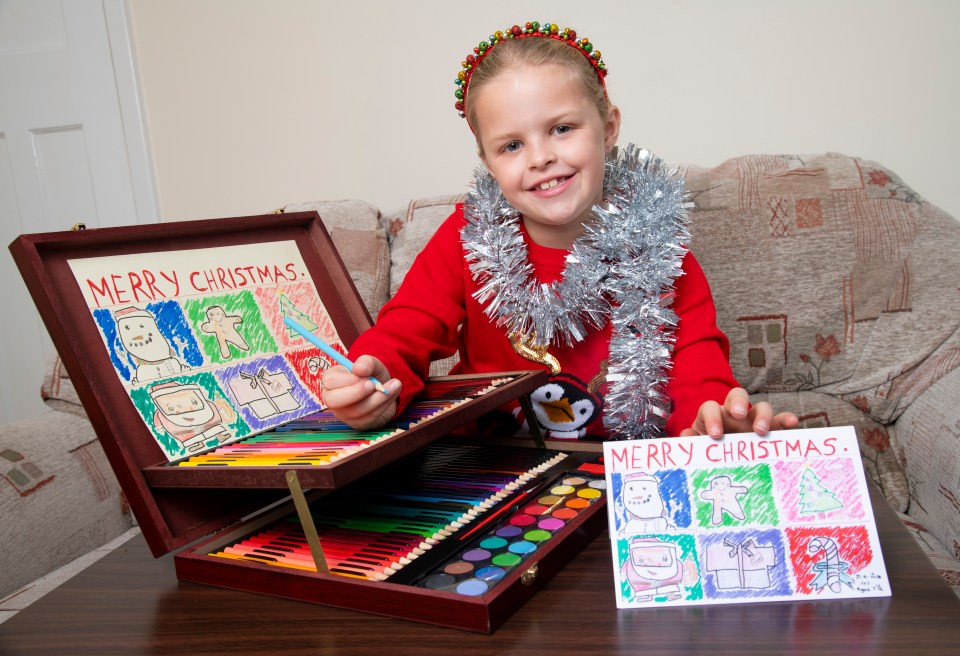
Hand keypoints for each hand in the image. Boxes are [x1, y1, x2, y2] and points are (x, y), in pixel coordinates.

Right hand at [320, 355, 400, 429]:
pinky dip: (384, 405)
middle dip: (356, 393)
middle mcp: (333, 398)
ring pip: (356, 410)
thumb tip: (359, 368)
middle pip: (333, 401)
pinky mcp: (357, 423)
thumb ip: (366, 362)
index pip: (330, 381)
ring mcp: (344, 413)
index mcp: (331, 380)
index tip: (364, 375)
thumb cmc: (372, 375)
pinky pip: (369, 417)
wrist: (383, 391)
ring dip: (378, 398)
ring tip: (394, 385)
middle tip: (373, 385)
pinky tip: (392, 394)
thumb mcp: (372, 364)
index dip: (347, 379)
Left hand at [679, 387, 797, 439]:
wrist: (724, 457)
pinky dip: (786, 420)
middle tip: (738, 416)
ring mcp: (754, 420)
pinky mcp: (770, 429)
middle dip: (739, 403)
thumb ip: (690, 441)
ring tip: (761, 430)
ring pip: (762, 407)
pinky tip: (793, 423)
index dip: (712, 417)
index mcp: (713, 415)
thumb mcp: (698, 446)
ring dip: (763, 415)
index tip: (714, 434)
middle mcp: (734, 413)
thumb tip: (685, 437)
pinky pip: (780, 421)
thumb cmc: (709, 449)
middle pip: (738, 395)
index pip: (710, 407)